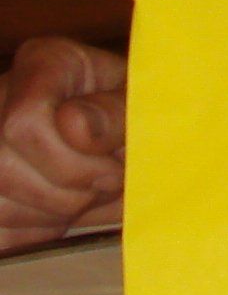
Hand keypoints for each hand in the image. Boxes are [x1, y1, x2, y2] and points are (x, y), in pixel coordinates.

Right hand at [0, 38, 128, 248]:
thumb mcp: (146, 103)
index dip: (71, 162)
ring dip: (50, 214)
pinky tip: (59, 212)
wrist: (134, 137)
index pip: (24, 122)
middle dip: (66, 194)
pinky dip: (31, 232)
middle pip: (3, 168)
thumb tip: (75, 125)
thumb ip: (117, 112)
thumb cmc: (144, 113)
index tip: (113, 170)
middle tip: (107, 186)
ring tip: (88, 196)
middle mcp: (1, 95)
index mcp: (46, 63)